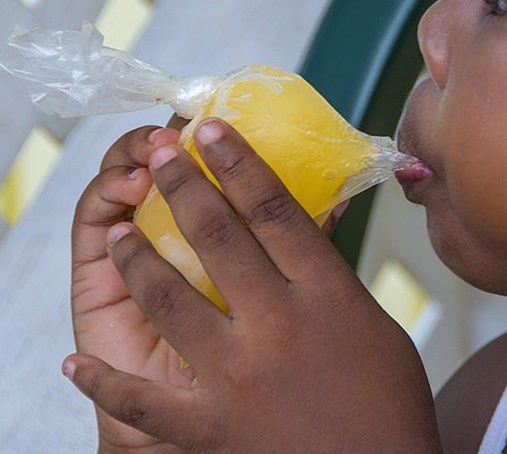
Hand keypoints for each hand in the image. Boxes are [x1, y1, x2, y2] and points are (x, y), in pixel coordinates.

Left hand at [66, 119, 440, 452]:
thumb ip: (333, 269)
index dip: (239, 161)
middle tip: (160, 152)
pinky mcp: (212, 429)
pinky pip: (144, 403)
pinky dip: (103, 383)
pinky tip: (74, 363)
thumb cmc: (388, 399)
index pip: (275, 208)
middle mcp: (279, 325)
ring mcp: (239, 377)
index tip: (210, 128)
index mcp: (327, 294)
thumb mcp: (373, 322)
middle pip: (220, 237)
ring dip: (138, 259)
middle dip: (184, 185)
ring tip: (119, 230)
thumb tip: (314, 213)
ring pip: (171, 301)